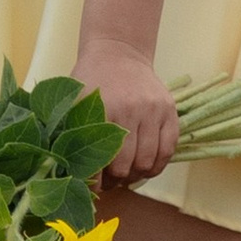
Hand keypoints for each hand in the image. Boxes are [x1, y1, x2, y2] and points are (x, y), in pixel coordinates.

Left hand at [82, 35, 179, 183]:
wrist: (118, 52)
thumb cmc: (91, 80)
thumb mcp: (74, 102)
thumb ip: (72, 134)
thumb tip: (71, 175)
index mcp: (103, 109)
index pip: (99, 159)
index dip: (95, 182)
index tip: (92, 188)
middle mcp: (131, 109)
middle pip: (126, 165)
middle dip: (115, 180)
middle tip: (109, 182)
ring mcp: (154, 110)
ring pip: (148, 161)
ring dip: (136, 176)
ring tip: (126, 175)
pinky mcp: (170, 110)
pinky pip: (168, 150)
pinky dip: (157, 166)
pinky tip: (145, 168)